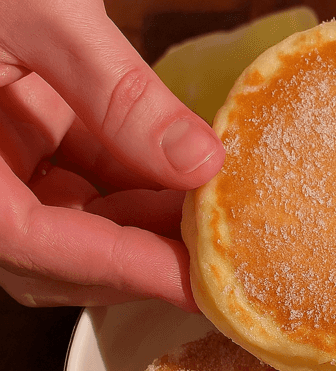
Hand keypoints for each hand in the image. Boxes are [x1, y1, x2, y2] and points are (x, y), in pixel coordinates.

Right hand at [0, 0, 223, 308]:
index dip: (124, 269)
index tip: (199, 287)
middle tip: (223, 252)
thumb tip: (202, 162)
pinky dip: (134, 183)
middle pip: (57, 252)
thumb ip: (117, 92)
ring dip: (146, 220)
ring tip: (215, 209)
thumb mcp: (36, 11)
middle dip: (143, 255)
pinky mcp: (15, 135)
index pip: (35, 242)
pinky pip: (78, 180)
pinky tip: (187, 174)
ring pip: (74, 221)